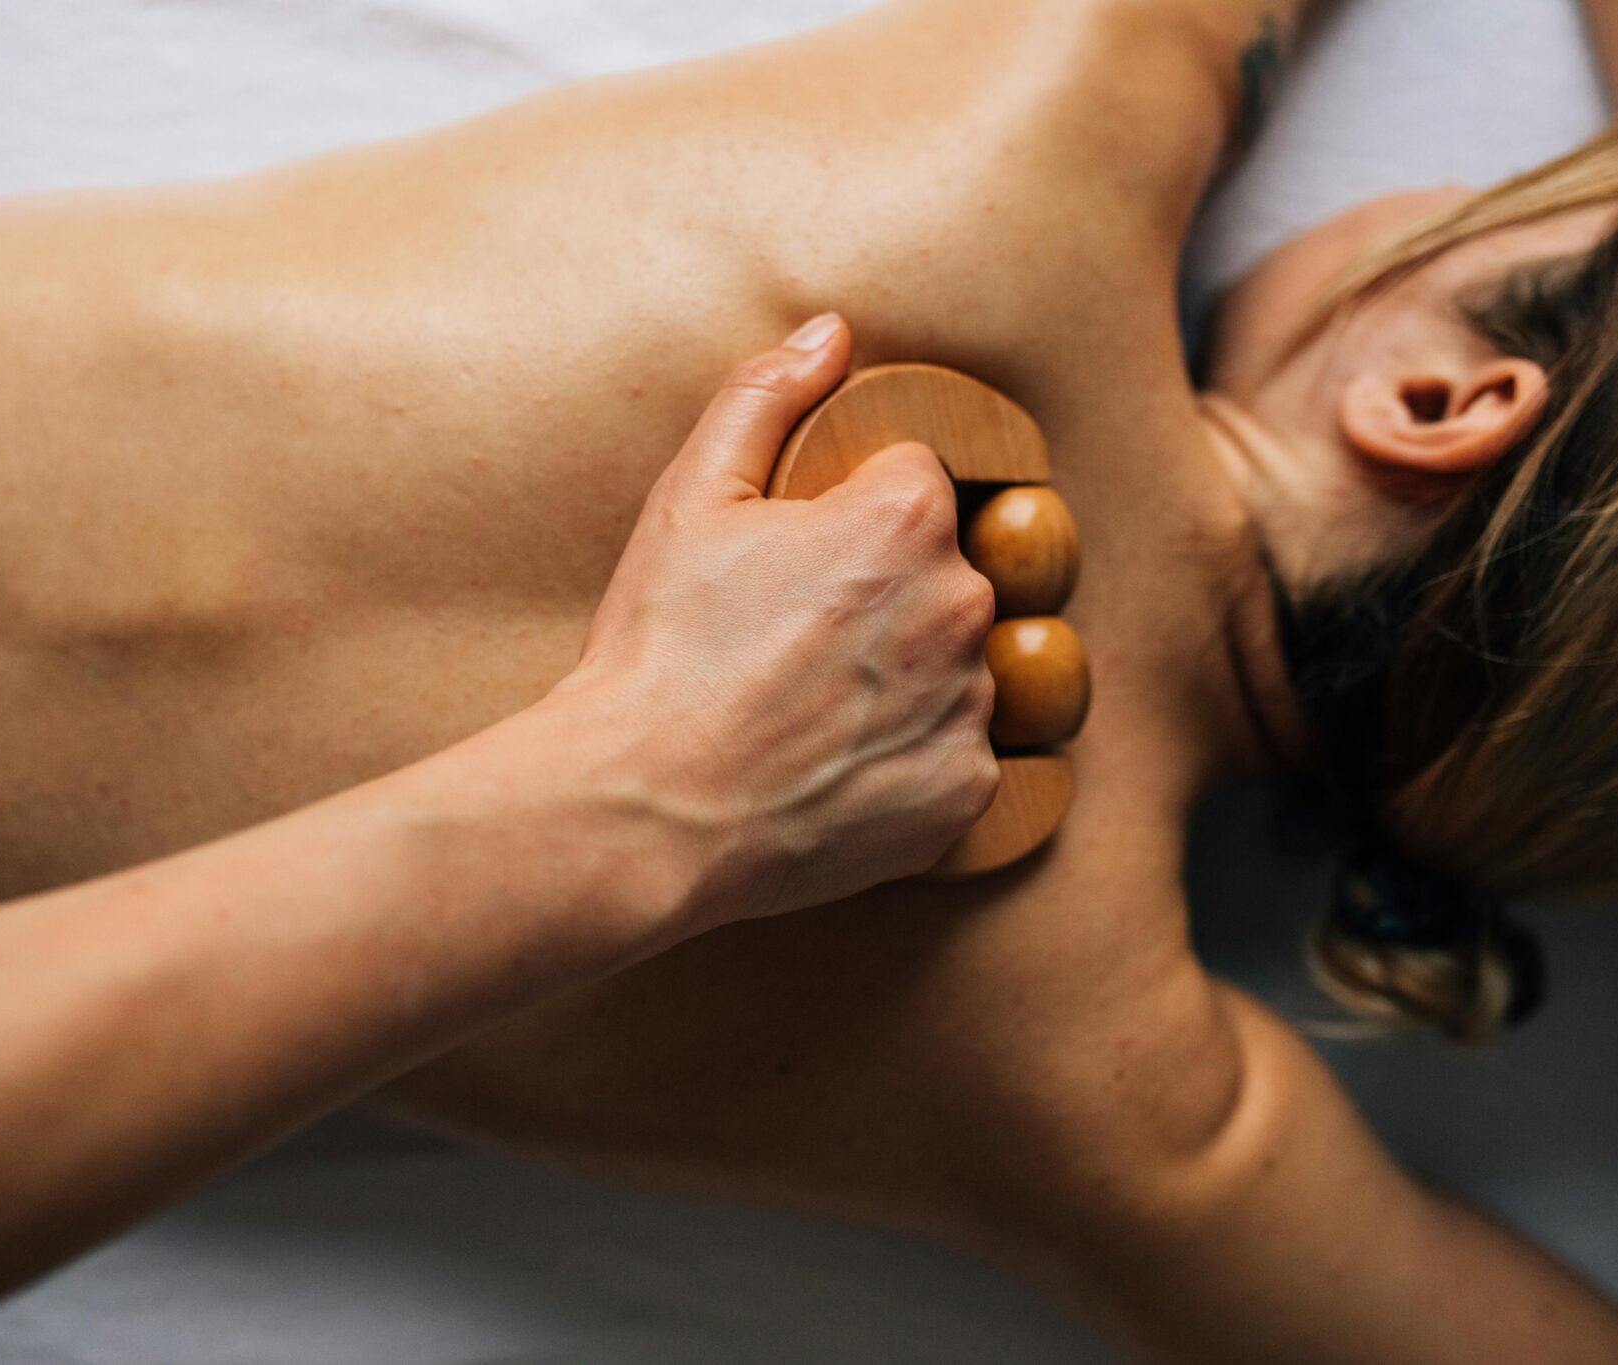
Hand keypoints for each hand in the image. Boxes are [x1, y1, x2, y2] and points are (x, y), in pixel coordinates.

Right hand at [553, 314, 998, 930]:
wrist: (646, 811)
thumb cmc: (659, 650)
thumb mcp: (690, 499)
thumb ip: (766, 396)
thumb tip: (832, 332)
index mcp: (907, 517)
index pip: (916, 481)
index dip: (851, 516)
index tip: (799, 565)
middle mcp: (962, 604)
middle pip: (946, 573)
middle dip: (887, 595)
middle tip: (795, 641)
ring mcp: (972, 705)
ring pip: (958, 665)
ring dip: (907, 677)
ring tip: (812, 710)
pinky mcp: (967, 790)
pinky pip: (959, 755)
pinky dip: (911, 759)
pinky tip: (836, 767)